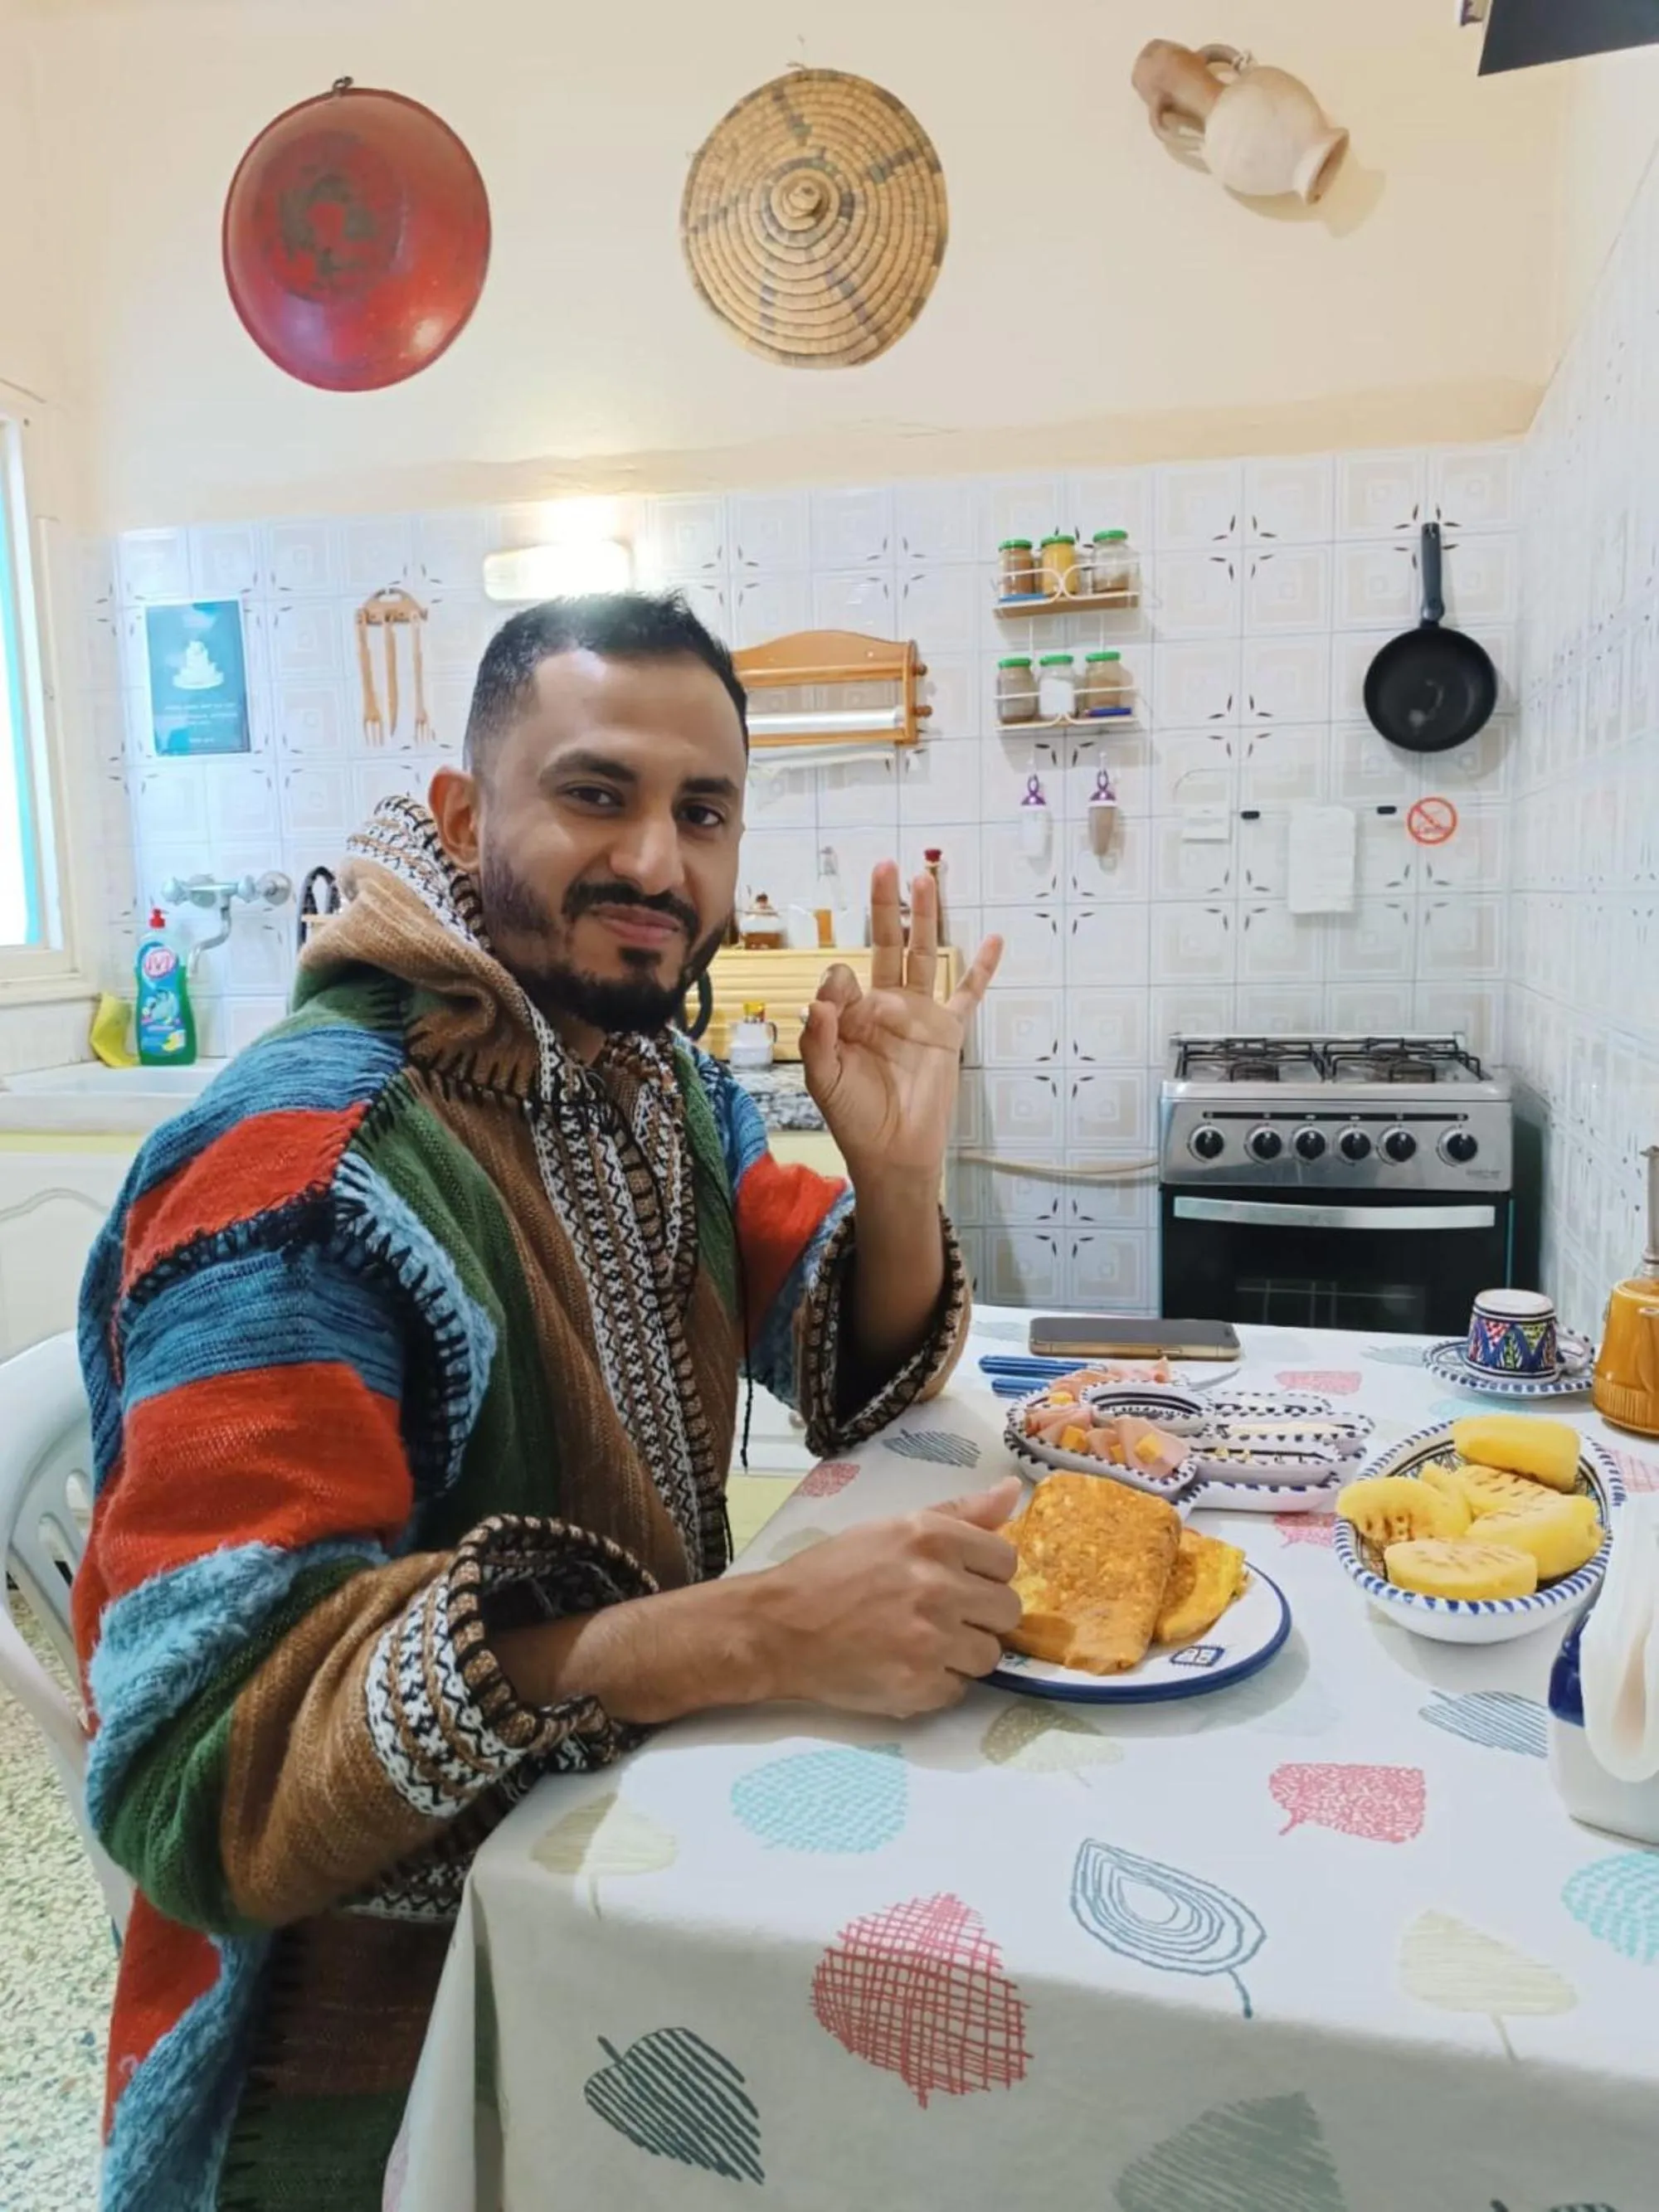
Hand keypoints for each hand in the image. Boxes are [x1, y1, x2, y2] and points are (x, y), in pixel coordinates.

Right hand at [744, 1479, 1023, 1716]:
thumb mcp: (893, 1528)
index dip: (986, 1575)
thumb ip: (959, 1513)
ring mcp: (932, 1639)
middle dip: (979, 1616)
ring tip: (920, 1643)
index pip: (1007, 1560)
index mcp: (932, 1537)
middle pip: (1008, 1610)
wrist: (777, 1628)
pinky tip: (904, 1666)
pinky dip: (937, 1684)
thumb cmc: (832, 1573)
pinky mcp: (921, 1685)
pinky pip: (960, 1689)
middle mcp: (939, 1585)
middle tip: (939, 1616)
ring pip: (989, 1655)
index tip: (959, 1582)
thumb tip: (1015, 1492)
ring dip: (962, 1654)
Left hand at [800, 861, 1001, 1188]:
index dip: (837, 982)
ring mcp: (919, 1015)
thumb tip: (822, 996)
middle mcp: (884, 1005)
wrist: (894, 1153)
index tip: (835, 1005)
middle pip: (887, 945)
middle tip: (884, 866)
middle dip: (884, 906)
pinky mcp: (948, 1031)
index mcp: (849, 1015)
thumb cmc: (854, 1118)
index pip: (843, 977)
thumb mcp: (823, 1079)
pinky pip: (968, 993)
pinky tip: (994, 938)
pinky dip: (982, 968)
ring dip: (925, 919)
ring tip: (927, 879)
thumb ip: (819, 1037)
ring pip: (924, 955)